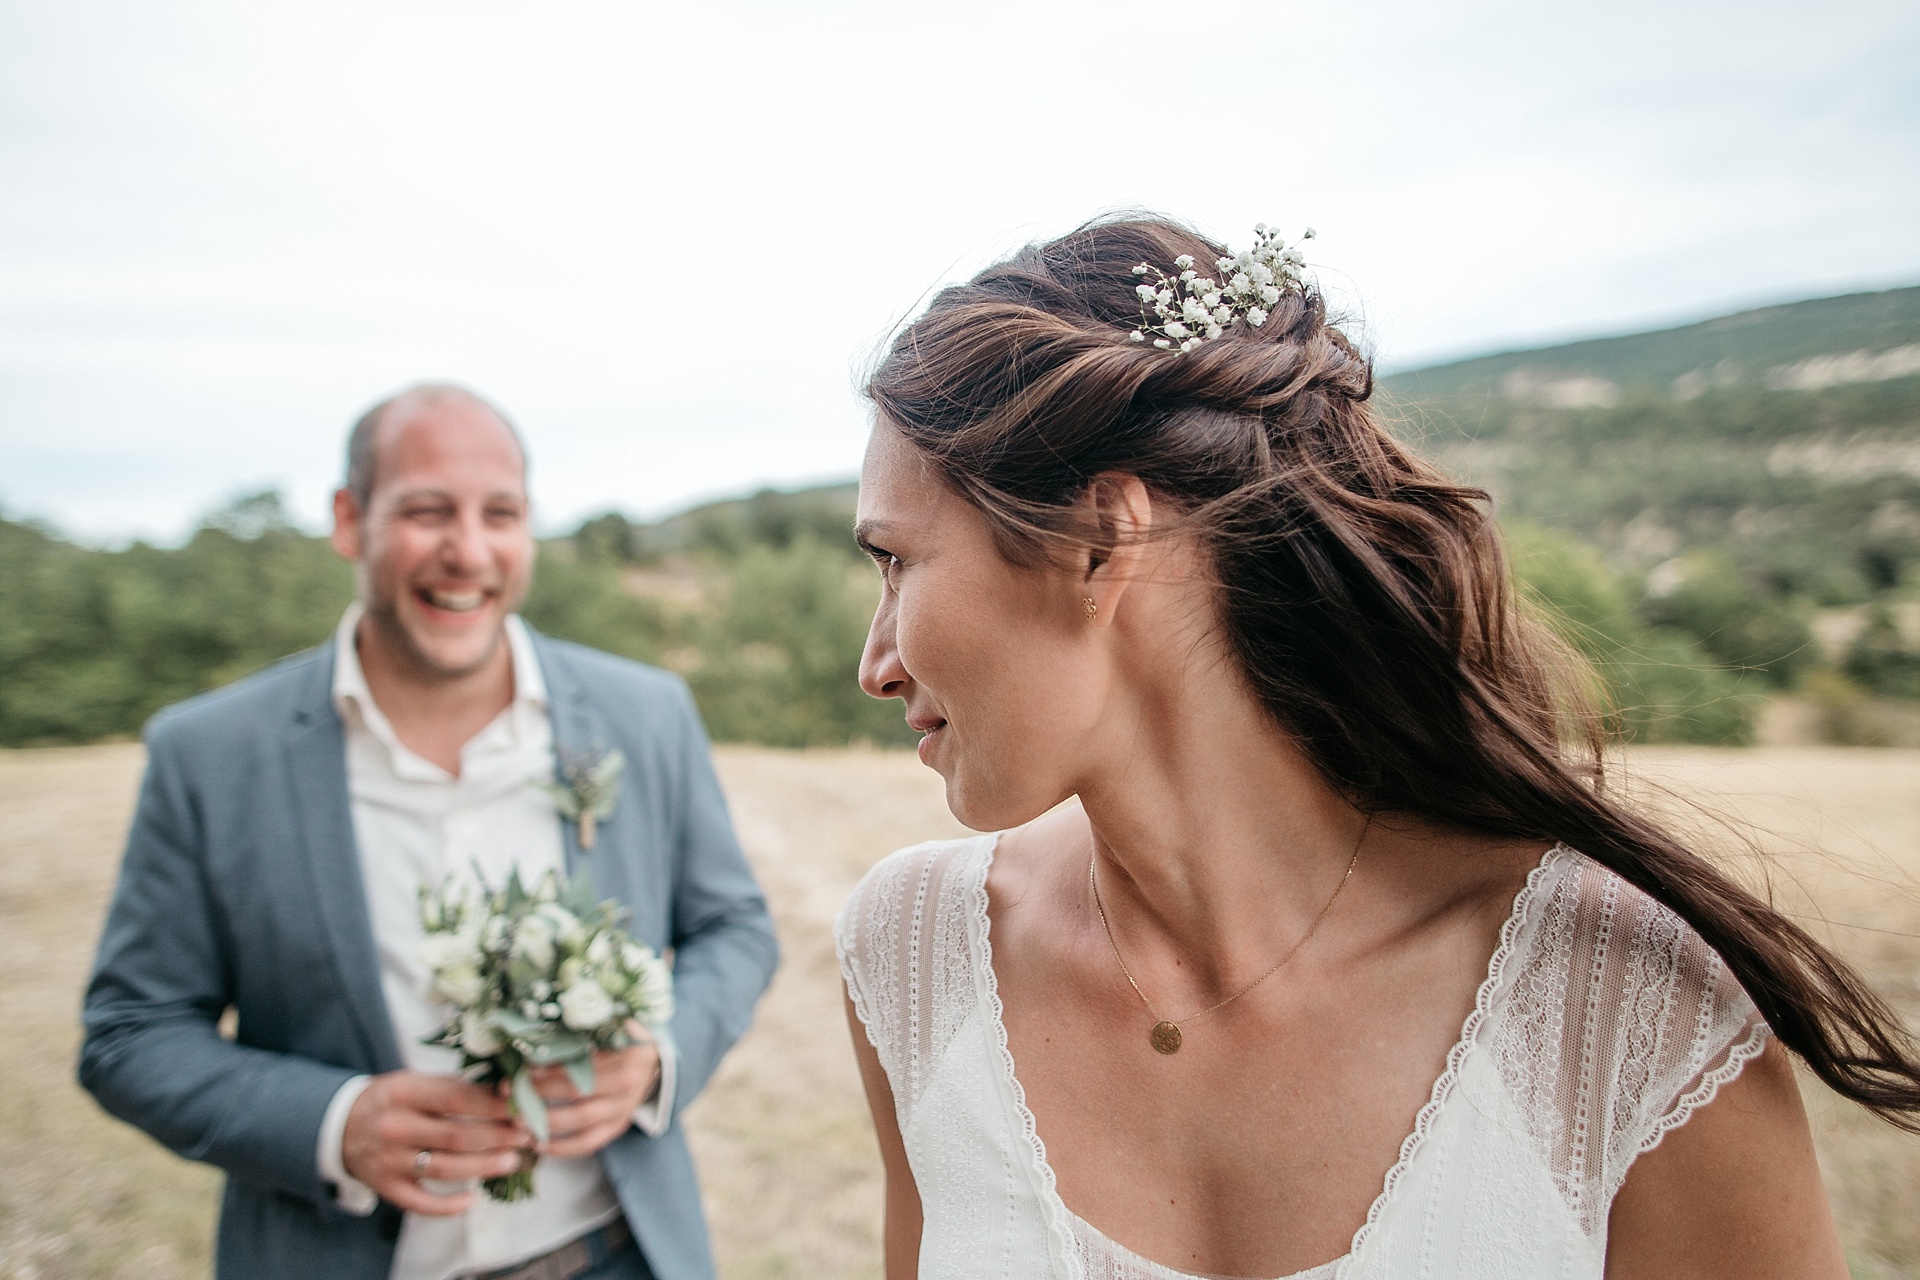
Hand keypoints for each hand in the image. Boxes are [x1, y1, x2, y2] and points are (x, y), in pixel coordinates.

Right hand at [341, 1070, 531, 1214]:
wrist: (340, 1126)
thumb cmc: (391, 1100)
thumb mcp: (414, 1081)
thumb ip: (453, 1087)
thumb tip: (505, 1094)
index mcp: (404, 1092)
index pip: (457, 1098)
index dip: (494, 1105)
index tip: (521, 1109)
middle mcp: (395, 1126)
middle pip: (456, 1135)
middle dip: (497, 1137)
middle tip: (526, 1136)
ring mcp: (389, 1160)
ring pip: (444, 1169)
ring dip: (483, 1167)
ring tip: (512, 1161)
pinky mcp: (386, 1187)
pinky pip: (419, 1203)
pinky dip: (447, 1206)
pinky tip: (472, 1200)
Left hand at [527, 1028, 661, 1158]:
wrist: (653, 1063)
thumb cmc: (624, 1041)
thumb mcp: (611, 1028)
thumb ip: (584, 1031)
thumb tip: (541, 1038)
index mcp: (625, 1058)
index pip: (583, 1066)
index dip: (552, 1069)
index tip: (525, 1070)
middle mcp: (626, 1086)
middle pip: (577, 1094)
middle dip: (540, 1094)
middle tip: (510, 1094)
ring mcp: (623, 1110)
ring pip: (580, 1122)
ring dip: (546, 1123)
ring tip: (518, 1122)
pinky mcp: (617, 1127)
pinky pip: (589, 1143)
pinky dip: (564, 1148)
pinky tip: (540, 1145)